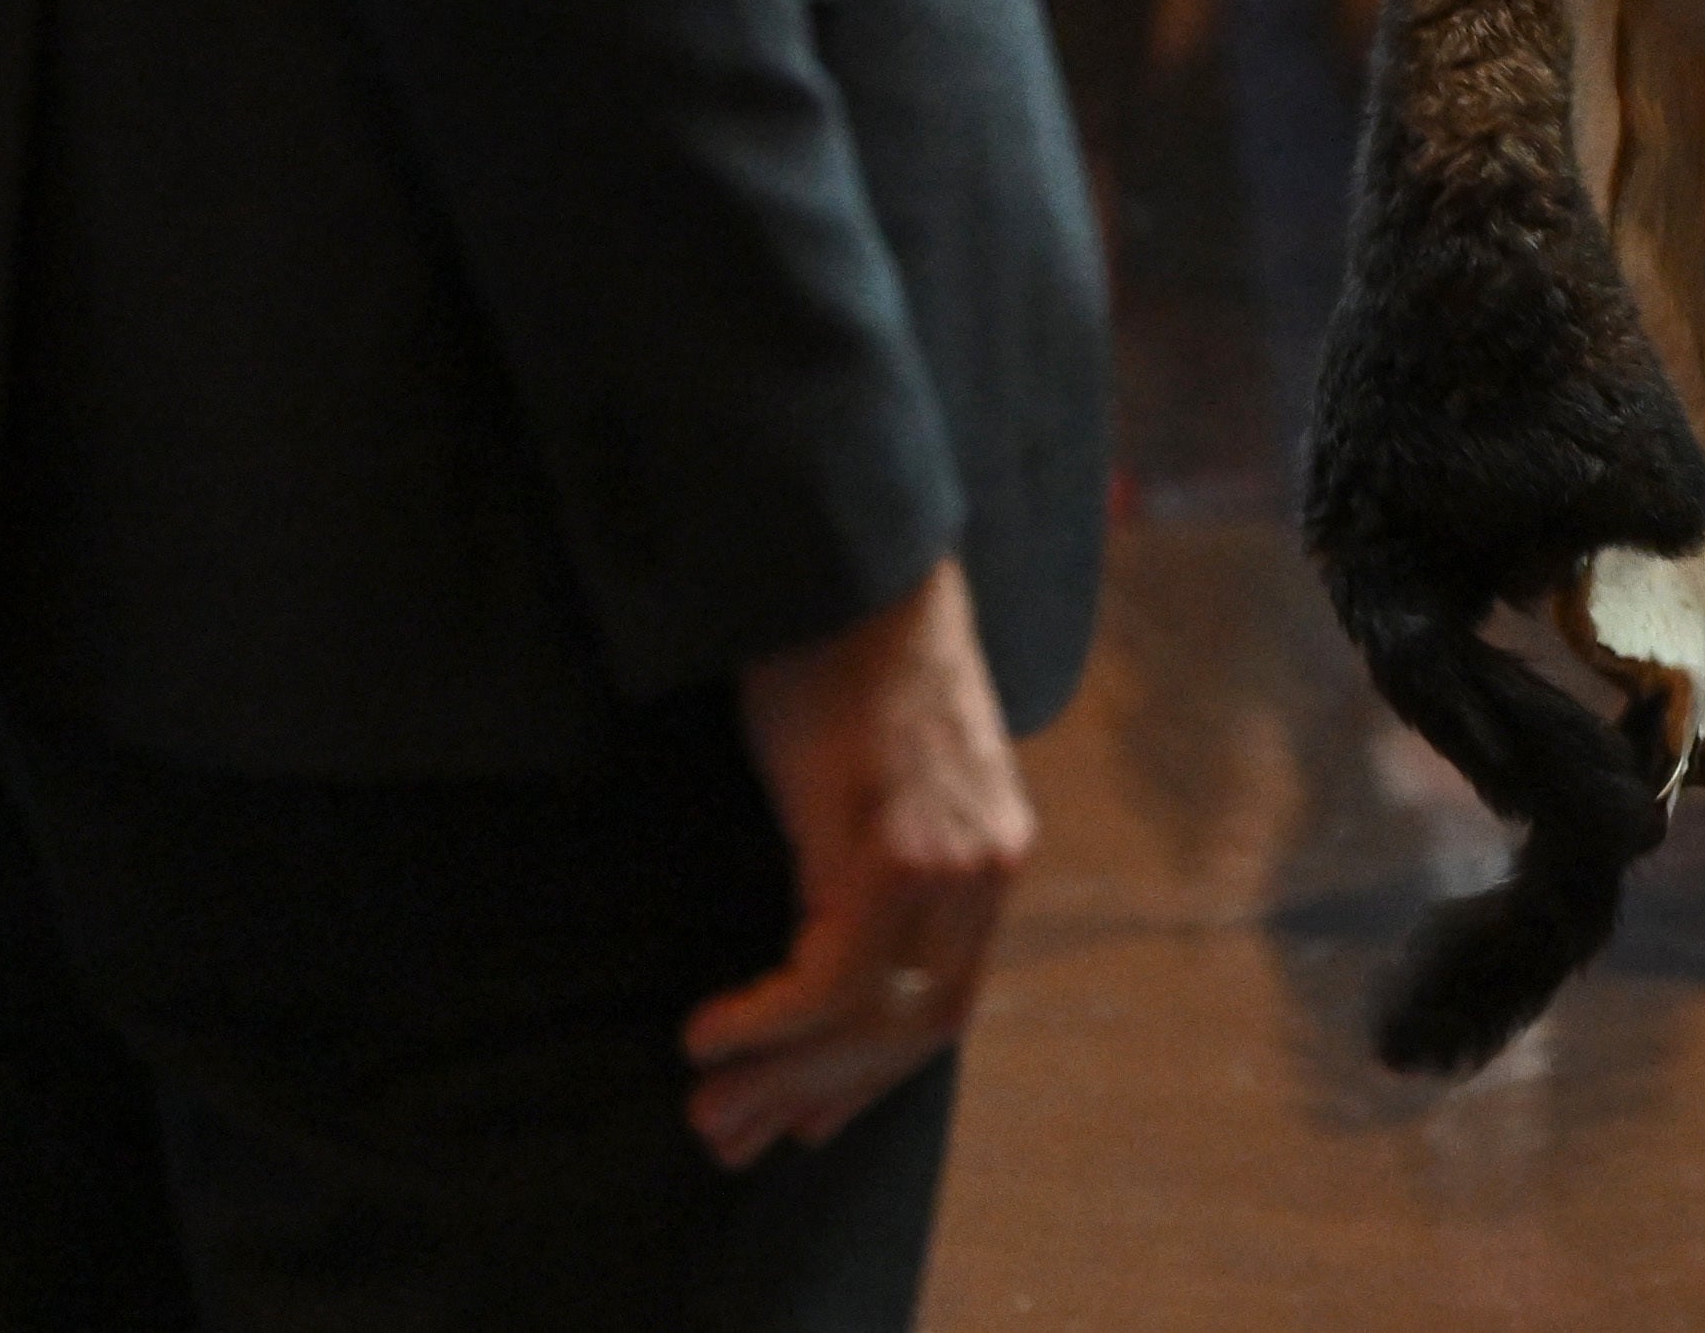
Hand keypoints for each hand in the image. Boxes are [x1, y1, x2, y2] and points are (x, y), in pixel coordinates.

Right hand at [687, 558, 1031, 1169]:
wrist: (848, 567)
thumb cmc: (844, 658)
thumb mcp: (880, 776)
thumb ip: (880, 858)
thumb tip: (822, 944)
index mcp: (995, 854)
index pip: (944, 1007)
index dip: (869, 1077)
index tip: (804, 1122)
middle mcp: (987, 868)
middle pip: (913, 1032)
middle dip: (817, 1096)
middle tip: (732, 1137)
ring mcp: (946, 863)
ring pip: (868, 1019)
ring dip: (780, 1076)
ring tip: (708, 1107)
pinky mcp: (889, 849)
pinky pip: (828, 979)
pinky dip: (765, 1022)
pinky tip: (709, 1033)